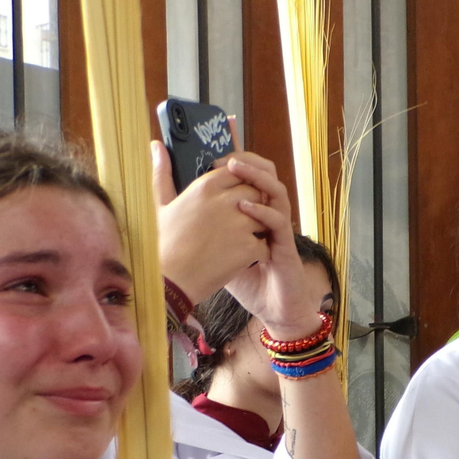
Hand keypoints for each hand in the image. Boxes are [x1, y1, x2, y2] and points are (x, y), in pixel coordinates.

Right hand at [153, 140, 268, 305]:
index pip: (238, 171)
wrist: (170, 281)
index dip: (240, 183)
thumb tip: (156, 145)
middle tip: (241, 220)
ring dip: (258, 227)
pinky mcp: (248, 247)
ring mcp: (240, 224)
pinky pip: (265, 244)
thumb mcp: (160, 204)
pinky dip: (258, 252)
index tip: (234, 196)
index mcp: (205, 186)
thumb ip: (162, 172)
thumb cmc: (162, 243)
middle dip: (253, 204)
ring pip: (264, 216)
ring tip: (239, 240)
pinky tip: (241, 258)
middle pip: (256, 191)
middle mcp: (225, 201)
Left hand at [217, 154, 326, 341]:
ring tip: (235, 168)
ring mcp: (278, 229)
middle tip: (224, 157)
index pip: (247, 176)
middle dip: (247, 160)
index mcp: (252, 212)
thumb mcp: (216, 250)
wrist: (272, 309)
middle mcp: (268, 215)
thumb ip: (203, 229)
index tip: (214, 149)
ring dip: (256, 176)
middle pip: (265, 174)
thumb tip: (173, 211)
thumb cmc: (247, 281)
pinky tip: (244, 207)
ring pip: (275, 190)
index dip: (236, 157)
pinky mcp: (285, 245)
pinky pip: (278, 221)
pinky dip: (262, 210)